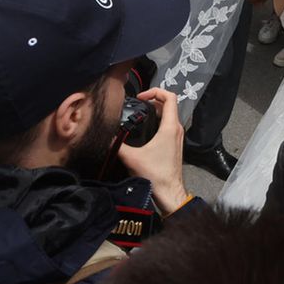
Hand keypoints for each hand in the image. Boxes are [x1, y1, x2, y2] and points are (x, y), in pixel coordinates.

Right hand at [116, 87, 189, 216]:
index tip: (140, 97)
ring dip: (155, 110)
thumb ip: (117, 145)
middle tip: (137, 104)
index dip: (155, 91)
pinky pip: (167, 125)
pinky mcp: (174, 144)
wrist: (169, 192)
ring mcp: (177, 136)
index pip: (170, 97)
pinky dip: (157, 121)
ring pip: (168, 115)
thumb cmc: (155, 174)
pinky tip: (144, 128)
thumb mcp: (132, 158)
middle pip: (168, 104)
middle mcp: (176, 129)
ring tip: (139, 113)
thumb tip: (106, 137)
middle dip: (153, 100)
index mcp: (170, 127)